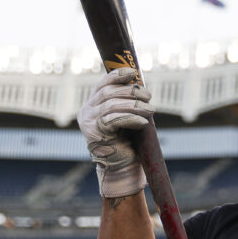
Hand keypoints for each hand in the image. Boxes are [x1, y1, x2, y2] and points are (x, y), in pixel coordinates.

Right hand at [77, 68, 154, 197]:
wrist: (122, 166)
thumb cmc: (126, 140)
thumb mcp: (125, 116)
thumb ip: (126, 101)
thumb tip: (139, 84)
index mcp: (92, 104)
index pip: (102, 84)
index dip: (117, 75)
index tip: (133, 73)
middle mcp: (86, 111)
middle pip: (108, 93)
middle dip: (131, 92)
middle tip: (149, 96)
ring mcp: (88, 122)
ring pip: (112, 105)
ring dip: (134, 105)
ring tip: (151, 110)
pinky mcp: (95, 133)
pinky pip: (114, 120)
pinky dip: (131, 118)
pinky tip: (142, 121)